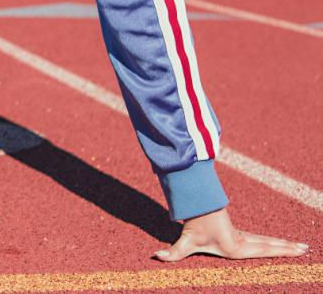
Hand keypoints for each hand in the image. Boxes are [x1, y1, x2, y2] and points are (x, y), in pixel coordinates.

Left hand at [154, 207, 308, 260]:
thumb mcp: (184, 241)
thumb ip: (173, 252)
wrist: (195, 205)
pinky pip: (261, 238)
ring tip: (302, 247)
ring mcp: (243, 236)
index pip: (263, 249)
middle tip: (306, 249)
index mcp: (236, 246)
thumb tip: (156, 257)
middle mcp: (243, 241)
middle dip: (288, 248)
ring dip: (284, 244)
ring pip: (268, 240)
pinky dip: (274, 242)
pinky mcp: (240, 234)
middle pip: (270, 244)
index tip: (296, 251)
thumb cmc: (192, 225)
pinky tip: (282, 244)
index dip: (280, 250)